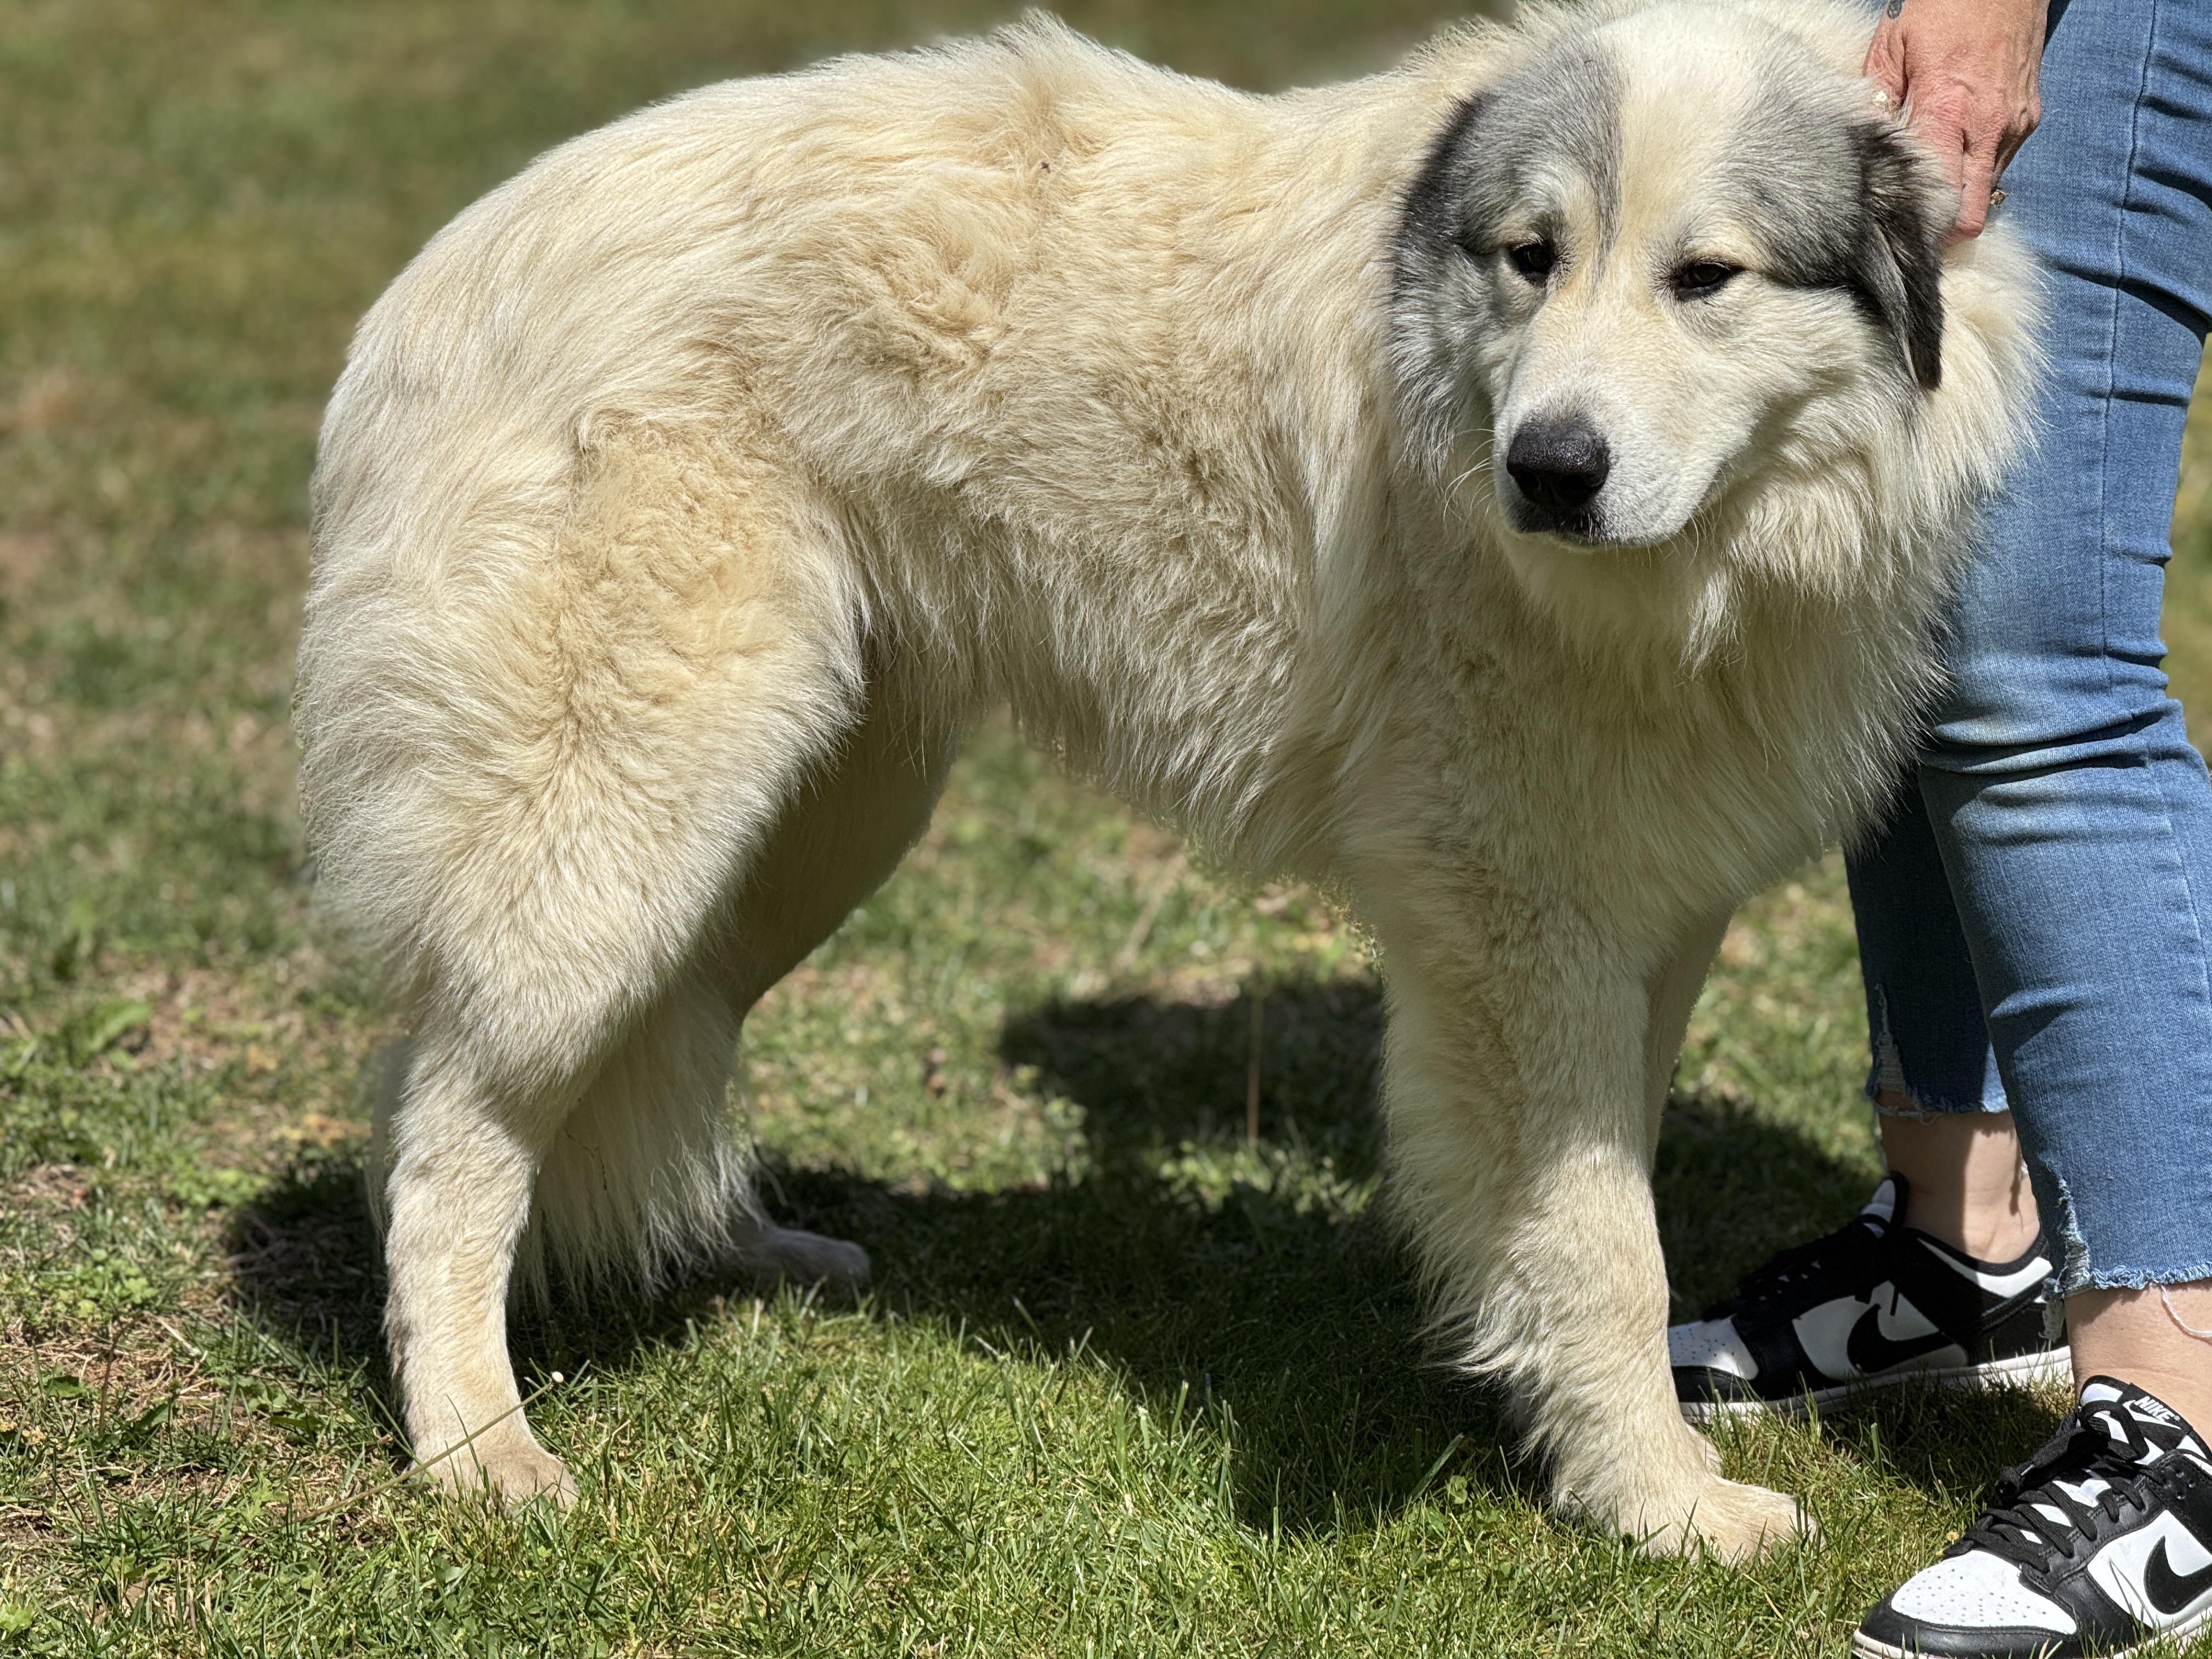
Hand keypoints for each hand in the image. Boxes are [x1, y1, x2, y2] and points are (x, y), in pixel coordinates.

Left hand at [1863, 0, 2048, 240]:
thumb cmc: (1943, 6)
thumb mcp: (1892, 47)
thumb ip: (1877, 104)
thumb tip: (1862, 151)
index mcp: (1948, 112)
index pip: (1944, 199)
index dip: (1923, 227)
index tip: (1898, 231)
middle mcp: (1989, 127)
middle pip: (1971, 213)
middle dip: (1944, 225)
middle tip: (1914, 220)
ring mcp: (2016, 124)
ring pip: (1987, 191)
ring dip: (1961, 193)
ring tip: (1932, 176)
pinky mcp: (2029, 117)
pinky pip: (2000, 163)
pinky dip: (1977, 166)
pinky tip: (1955, 148)